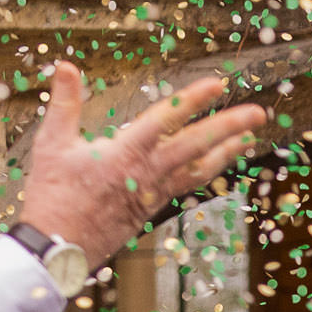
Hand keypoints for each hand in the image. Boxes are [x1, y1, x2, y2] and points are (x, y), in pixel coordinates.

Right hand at [13, 62, 268, 267]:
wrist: (57, 247)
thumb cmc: (53, 196)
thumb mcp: (52, 143)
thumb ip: (64, 103)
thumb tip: (66, 65)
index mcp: (125, 154)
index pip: (166, 119)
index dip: (194, 100)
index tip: (220, 85)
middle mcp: (148, 173)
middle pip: (197, 145)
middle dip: (230, 126)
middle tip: (259, 113)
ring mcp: (154, 193)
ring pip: (200, 170)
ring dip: (227, 152)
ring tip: (249, 138)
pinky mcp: (154, 207)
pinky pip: (188, 185)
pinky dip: (208, 170)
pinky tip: (218, 162)